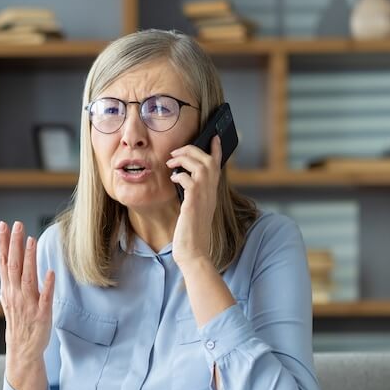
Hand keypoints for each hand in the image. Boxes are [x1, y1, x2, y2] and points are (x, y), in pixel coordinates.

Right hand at [0, 220, 54, 365]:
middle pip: (13, 265)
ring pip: (28, 277)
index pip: (3, 262)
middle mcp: (16, 294)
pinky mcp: (42, 314)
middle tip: (16, 224)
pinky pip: (45, 298)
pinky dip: (47, 286)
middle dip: (14, 244)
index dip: (2, 243)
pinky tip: (50, 273)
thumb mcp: (9, 300)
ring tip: (31, 240)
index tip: (3, 225)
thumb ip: (8, 281)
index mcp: (8, 289)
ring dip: (29, 259)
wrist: (23, 350)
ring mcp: (28, 304)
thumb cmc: (18, 323)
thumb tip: (4, 263)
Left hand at [166, 133, 220, 268]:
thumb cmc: (191, 233)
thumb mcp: (194, 209)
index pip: (218, 166)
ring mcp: (204, 198)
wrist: (193, 252)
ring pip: (200, 166)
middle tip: (176, 152)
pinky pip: (189, 180)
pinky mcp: (193, 204)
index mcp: (212, 194)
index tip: (214, 137)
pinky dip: (179, 175)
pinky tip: (172, 179)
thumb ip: (193, 194)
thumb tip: (182, 178)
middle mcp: (211, 193)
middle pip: (209, 161)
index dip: (217, 149)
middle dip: (193, 150)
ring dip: (184, 159)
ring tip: (171, 162)